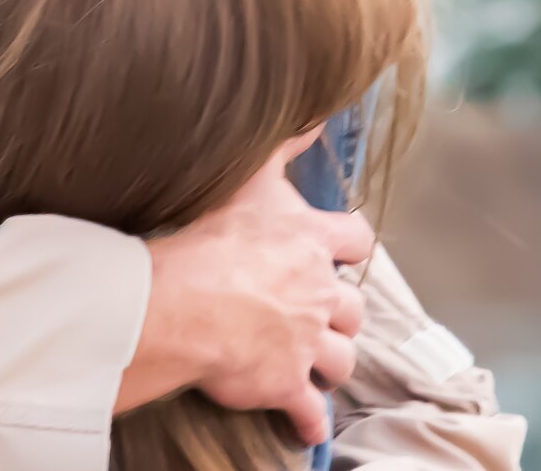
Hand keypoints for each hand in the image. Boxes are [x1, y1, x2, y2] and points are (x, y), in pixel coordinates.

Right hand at [117, 131, 372, 447]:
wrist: (185, 303)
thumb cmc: (212, 237)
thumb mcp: (249, 177)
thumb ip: (283, 145)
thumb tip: (314, 116)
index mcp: (311, 243)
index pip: (355, 239)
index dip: (347, 245)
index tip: (337, 249)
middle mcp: (319, 294)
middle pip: (351, 308)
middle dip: (338, 311)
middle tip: (317, 311)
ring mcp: (307, 343)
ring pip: (341, 359)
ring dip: (330, 361)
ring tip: (314, 361)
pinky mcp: (286, 383)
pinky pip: (308, 409)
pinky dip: (309, 419)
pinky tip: (306, 424)